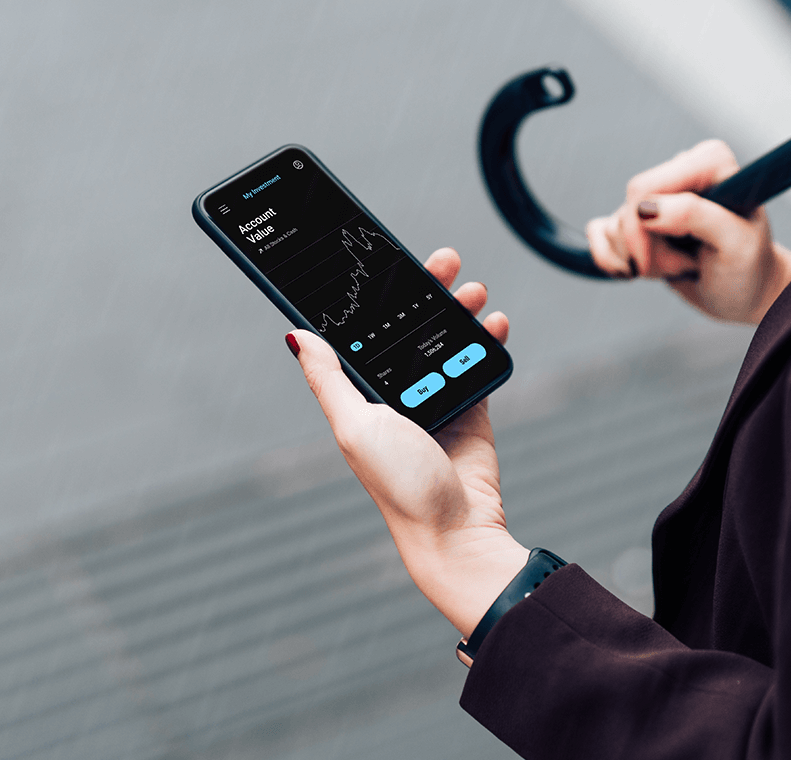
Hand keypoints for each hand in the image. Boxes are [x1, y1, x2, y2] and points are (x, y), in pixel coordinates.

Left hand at [286, 248, 526, 638]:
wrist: (455, 530)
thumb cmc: (398, 486)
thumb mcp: (355, 426)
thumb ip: (329, 378)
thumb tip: (294, 335)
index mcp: (361, 394)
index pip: (364, 330)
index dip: (373, 294)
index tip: (386, 260)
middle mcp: (396, 391)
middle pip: (409, 325)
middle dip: (426, 289)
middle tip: (444, 260)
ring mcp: (435, 397)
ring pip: (447, 337)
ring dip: (461, 309)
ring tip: (474, 290)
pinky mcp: (471, 407)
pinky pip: (478, 362)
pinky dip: (488, 339)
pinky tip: (495, 322)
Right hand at [584, 139, 790, 324]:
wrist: (746, 295)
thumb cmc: (749, 267)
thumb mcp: (736, 243)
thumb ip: (696, 216)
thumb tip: (645, 208)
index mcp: (709, 162)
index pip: (647, 185)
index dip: (642, 228)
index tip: (659, 263)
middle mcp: (682, 171)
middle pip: (628, 208)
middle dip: (647, 250)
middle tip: (684, 265)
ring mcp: (658, 195)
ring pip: (616, 227)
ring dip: (644, 261)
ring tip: (682, 266)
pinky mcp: (639, 219)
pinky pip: (599, 232)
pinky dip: (612, 259)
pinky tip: (642, 270)